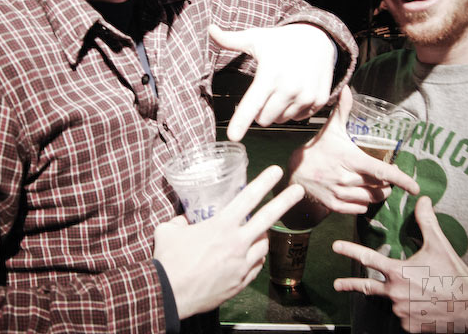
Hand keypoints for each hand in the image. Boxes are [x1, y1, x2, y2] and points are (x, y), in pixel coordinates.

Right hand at [154, 166, 303, 318]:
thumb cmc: (168, 261)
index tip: (277, 171)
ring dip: (262, 236)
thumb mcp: (168, 231)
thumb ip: (180, 221)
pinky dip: (254, 259)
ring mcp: (241, 264)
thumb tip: (184, 220)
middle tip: (299, 190)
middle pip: (267, 219)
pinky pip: (256, 266)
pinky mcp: (240, 282)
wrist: (169, 295)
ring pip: (263, 245)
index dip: (264, 182)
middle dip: (285, 202)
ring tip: (256, 233)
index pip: (248, 198)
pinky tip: (247, 257)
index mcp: (220, 226)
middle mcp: (236, 243)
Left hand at [209, 23, 334, 140]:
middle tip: (266, 92)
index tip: (233, 136)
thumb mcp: (256, 38)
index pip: (252, 103)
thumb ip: (230, 39)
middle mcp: (290, 87)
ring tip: (282, 89)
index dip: (241, 122)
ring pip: (281, 120)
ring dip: (277, 111)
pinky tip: (296, 92)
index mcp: (270, 74)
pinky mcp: (319, 101)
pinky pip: (299, 118)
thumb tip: (210, 29)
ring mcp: (307, 96)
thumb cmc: (281, 40)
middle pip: (264, 119)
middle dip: (260, 111)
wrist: (318, 38)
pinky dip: (294, 110)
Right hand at [287, 86, 418, 214]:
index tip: (415, 187)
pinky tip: (361, 194)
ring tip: (377, 186)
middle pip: (380, 187)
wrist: (295, 172)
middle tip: (386, 176)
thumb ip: (342, 110)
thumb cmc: (318, 150)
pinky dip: (365, 204)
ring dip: (379, 194)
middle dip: (389, 184)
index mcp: (349, 159)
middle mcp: (345, 178)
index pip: (381, 171)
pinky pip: (360, 209)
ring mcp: (339, 194)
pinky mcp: (334, 206)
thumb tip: (347, 88)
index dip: (401, 180)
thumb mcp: (331, 130)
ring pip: (372, 199)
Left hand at [332, 196, 467, 332]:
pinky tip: (428, 307)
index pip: (368, 258)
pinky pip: (406, 317)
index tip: (335, 246)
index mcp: (398, 272)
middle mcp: (395, 292)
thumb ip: (427, 222)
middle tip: (337, 284)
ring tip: (425, 294)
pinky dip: (413, 312)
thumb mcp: (439, 245)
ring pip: (395, 301)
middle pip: (368, 287)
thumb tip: (423, 199)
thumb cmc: (454, 274)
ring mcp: (401, 311)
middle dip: (350, 284)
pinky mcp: (409, 326)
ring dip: (402, 297)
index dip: (350, 250)